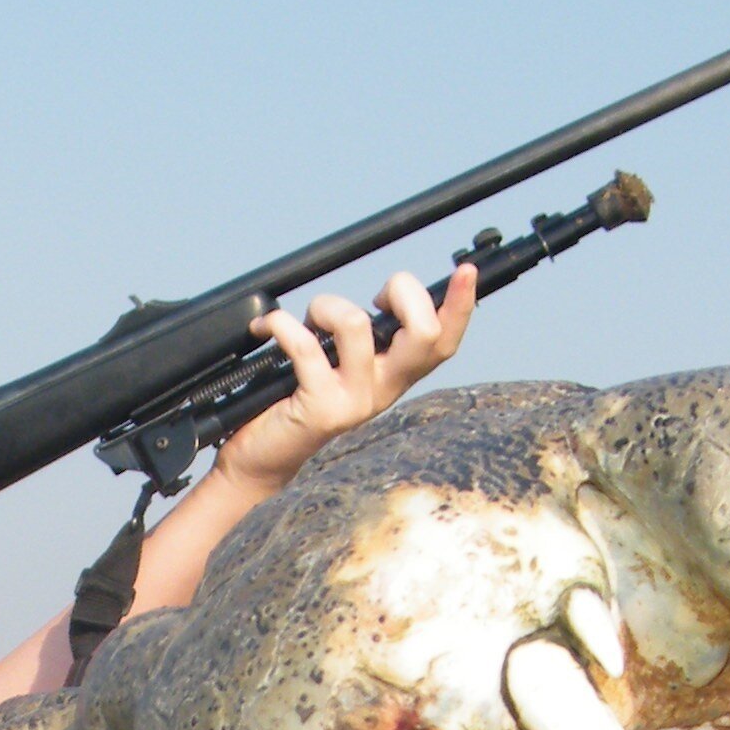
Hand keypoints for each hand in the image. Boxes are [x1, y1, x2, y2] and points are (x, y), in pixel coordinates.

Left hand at [209, 262, 477, 498]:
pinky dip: (280, 324)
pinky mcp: (322, 408)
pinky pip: (306, 345)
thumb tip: (372, 297)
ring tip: (308, 321)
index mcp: (395, 376)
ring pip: (357, 323)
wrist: (263, 458)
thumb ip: (362, 338)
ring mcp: (356, 401)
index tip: (466, 271)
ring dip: (326, 305)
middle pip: (424, 333)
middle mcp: (384, 390)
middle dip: (403, 292)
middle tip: (375, 298)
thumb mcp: (341, 366)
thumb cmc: (295, 404)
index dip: (460, 306)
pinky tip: (265, 329)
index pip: (443, 342)